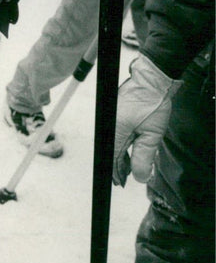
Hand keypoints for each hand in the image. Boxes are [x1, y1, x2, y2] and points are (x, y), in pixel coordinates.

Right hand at [113, 54, 180, 185]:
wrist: (151, 79)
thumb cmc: (152, 103)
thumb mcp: (152, 135)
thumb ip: (143, 157)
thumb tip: (138, 177)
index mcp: (115, 129)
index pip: (111, 157)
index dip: (116, 172)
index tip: (120, 183)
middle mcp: (109, 123)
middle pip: (109, 150)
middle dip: (117, 165)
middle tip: (125, 178)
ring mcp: (110, 116)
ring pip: (111, 142)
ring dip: (119, 154)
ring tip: (130, 164)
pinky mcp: (114, 111)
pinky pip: (114, 132)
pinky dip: (120, 142)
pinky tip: (129, 147)